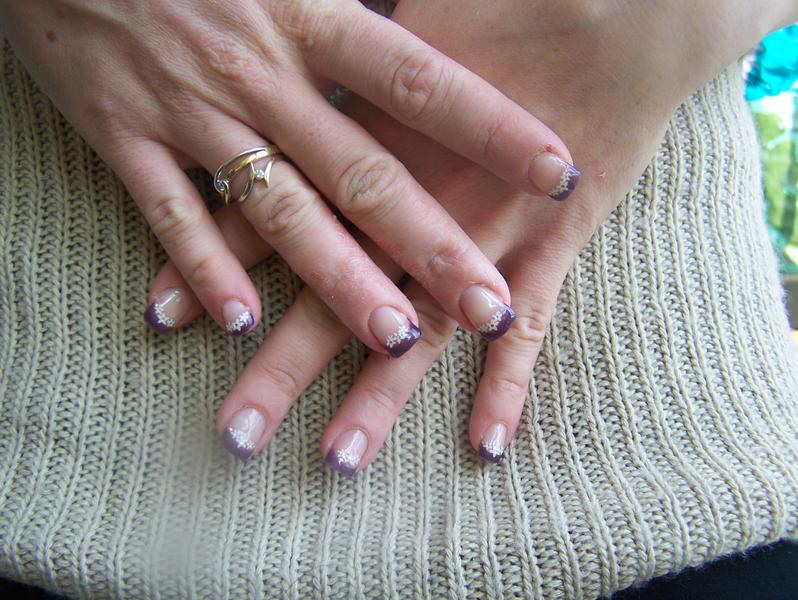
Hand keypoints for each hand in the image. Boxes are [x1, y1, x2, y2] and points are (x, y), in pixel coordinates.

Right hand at [0, 0, 576, 355]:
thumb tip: (437, 3)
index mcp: (308, 15)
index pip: (419, 78)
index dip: (491, 126)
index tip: (557, 172)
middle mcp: (262, 74)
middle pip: (363, 171)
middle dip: (431, 244)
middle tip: (490, 306)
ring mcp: (193, 112)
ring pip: (281, 210)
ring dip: (338, 280)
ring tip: (395, 337)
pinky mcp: (125, 137)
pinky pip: (170, 212)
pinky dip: (204, 268)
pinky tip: (244, 322)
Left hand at [149, 0, 794, 466]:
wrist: (615, 6)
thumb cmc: (501, 1)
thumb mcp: (392, 11)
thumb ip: (327, 53)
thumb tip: (269, 59)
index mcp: (368, 140)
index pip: (274, 210)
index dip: (214, 264)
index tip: (163, 319)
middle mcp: (420, 200)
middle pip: (336, 295)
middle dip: (283, 367)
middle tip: (236, 435)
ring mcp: (489, 230)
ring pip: (422, 329)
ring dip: (378, 400)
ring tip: (338, 461)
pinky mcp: (556, 242)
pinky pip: (536, 328)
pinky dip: (509, 387)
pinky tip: (485, 446)